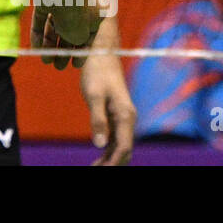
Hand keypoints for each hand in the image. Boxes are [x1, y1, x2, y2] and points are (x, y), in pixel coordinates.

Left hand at [30, 3, 101, 70]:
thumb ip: (76, 42)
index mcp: (96, 13)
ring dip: (50, 45)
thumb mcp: (79, 36)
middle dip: (63, 50)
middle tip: (58, 66)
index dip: (81, 52)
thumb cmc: (74, 14)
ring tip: (45, 60)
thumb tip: (71, 43)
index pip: (89, 36)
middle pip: (70, 31)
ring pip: (55, 26)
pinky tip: (37, 49)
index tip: (75, 65)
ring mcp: (61, 1)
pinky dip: (39, 33)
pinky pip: (42, 19)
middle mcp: (80, 6)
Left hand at [80, 28, 135, 164]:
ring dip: (111, 158)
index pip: (124, 147)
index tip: (101, 170)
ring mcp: (123, 117)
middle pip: (125, 150)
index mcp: (125, 115)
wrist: (101, 53)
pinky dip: (109, 149)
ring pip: (121, 145)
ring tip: (95, 168)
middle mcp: (128, 118)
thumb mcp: (93, 95)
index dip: (114, 162)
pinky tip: (100, 156)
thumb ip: (98, 120)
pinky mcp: (116, 114)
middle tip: (95, 170)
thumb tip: (99, 145)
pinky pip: (116, 137)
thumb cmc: (97, 72)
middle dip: (113, 163)